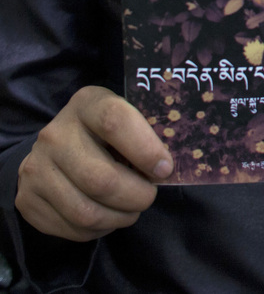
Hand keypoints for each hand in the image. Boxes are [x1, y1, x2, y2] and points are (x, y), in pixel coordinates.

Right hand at [16, 86, 172, 241]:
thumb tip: (165, 169)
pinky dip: (99, 229)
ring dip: (120, 217)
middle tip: (149, 195)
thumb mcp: (123, 117)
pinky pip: (72, 229)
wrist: (55, 145)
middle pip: (102, 179)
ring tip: (132, 209)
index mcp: (86, 104)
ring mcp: (36, 168)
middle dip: (136, 196)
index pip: (115, 122)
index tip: (165, 168)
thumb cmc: (104, 132)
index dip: (146, 149)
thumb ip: (144, 134)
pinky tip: (108, 215)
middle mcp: (55, 134)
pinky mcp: (28, 199)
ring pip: (87, 212)